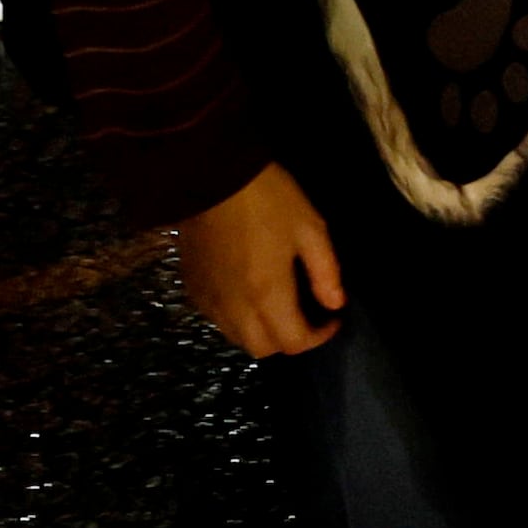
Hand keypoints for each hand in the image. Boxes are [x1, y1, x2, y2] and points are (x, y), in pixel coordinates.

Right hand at [175, 163, 342, 356]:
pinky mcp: (192, 289)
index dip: (319, 337)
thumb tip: (336, 304)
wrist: (212, 178)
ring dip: (263, 333)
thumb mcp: (310, 228)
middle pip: (263, 350)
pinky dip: (238, 321)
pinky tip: (250, 295)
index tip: (333, 318)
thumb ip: (325, 271)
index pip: (293, 342)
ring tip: (282, 306)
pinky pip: (217, 321)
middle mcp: (233, 308)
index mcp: (267, 294)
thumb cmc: (269, 200)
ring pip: (238, 339)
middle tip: (308, 315)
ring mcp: (208, 301)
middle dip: (290, 340)